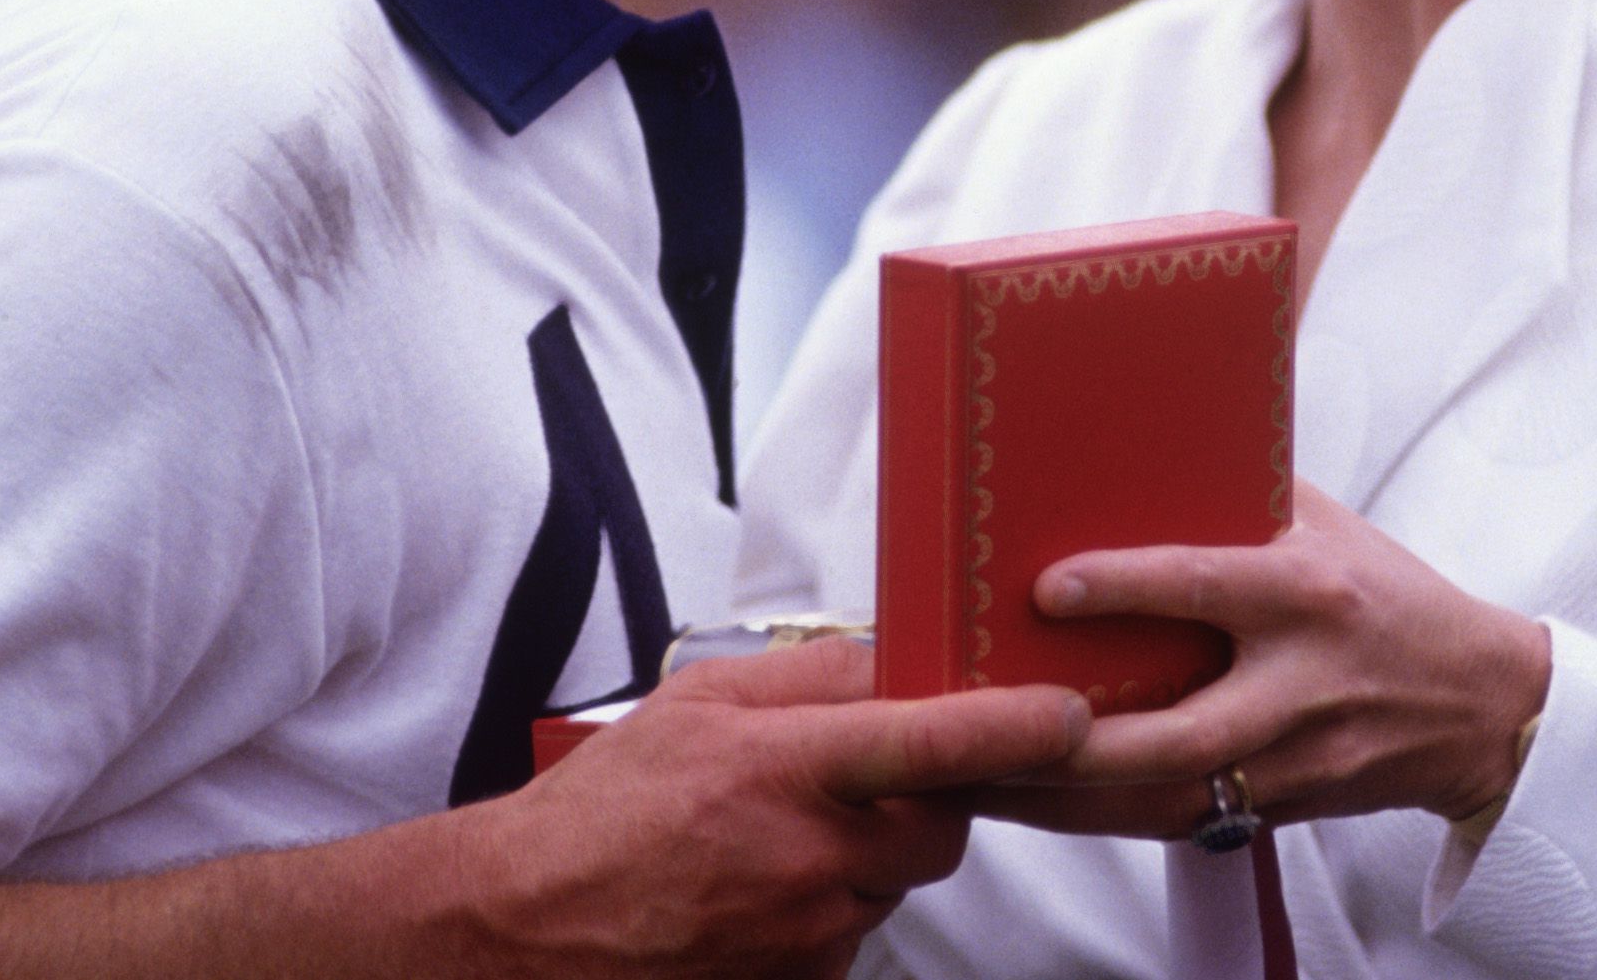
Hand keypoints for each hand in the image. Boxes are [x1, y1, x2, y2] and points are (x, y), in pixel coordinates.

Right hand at [449, 635, 1089, 976]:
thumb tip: (895, 659)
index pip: (932, 742)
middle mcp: (807, 858)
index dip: (1014, 729)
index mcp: (784, 770)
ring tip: (775, 841)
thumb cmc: (605, 809)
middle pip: (940, 828)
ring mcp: (806, 934)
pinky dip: (827, 910)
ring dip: (867, 857)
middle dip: (928, 801)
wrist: (525, 928)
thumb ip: (809, 676)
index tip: (1071, 717)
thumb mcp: (698, 702)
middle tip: (862, 783)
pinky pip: (852, 936)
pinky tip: (758, 892)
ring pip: (895, 884)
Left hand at [975, 481, 1549, 839]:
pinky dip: (1106, 813)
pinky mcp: (1288, 808)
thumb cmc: (1389, 596)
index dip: (1127, 587)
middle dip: (1083, 739)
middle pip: (1185, 732)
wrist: (1483, 705)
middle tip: (994, 720)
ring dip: (1070, 796)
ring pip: (1170, 796)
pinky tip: (1036, 803)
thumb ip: (1246, 496)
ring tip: (979, 777)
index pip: (1210, 585)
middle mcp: (1304, 683)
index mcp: (1311, 595)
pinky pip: (1183, 817)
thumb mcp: (1330, 530)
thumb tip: (1140, 443)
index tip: (1049, 588)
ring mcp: (1297, 760)